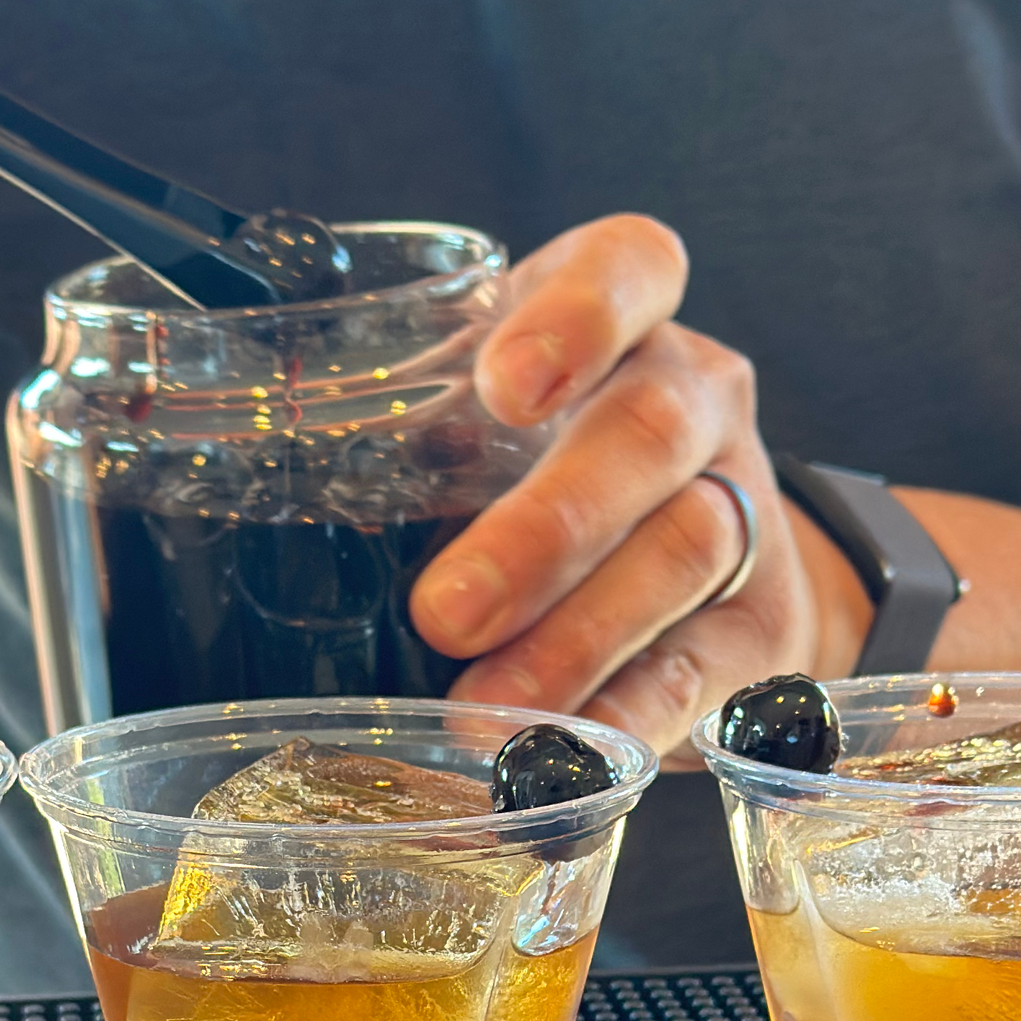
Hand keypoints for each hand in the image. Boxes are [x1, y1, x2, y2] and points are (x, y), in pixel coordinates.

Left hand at [410, 215, 871, 754]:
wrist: (697, 582)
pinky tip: (564, 748)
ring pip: (682, 549)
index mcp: (617, 324)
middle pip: (646, 434)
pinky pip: (704, 664)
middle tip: (446, 612)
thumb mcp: (476, 438)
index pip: (625, 271)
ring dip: (575, 638)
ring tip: (482, 708)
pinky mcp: (762, 623)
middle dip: (545, 528)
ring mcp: (742, 506)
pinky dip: (629, 711)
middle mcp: (694, 397)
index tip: (504, 388)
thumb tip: (257, 534)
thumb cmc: (537, 485)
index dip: (574, 320)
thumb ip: (407, 454)